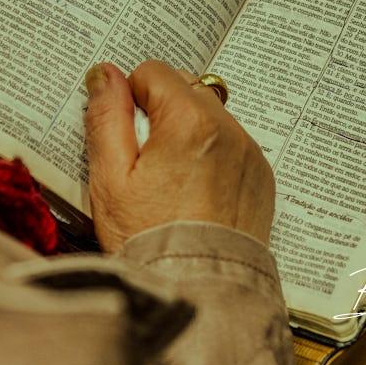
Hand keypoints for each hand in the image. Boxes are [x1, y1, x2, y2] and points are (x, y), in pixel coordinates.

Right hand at [84, 60, 274, 251]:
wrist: (198, 292)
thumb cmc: (148, 239)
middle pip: (185, 89)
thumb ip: (107, 116)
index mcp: (189, 121)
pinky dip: (212, 155)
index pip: (153, 72)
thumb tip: (105, 74)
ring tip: (170, 180)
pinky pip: (232, 145)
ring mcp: (249, 153)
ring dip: (188, 132)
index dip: (131, 99)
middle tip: (145, 160)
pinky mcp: (260, 177)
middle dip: (161, 111)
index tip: (126, 136)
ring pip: (209, 116)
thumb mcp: (110, 177)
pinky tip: (194, 192)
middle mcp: (228, 129)